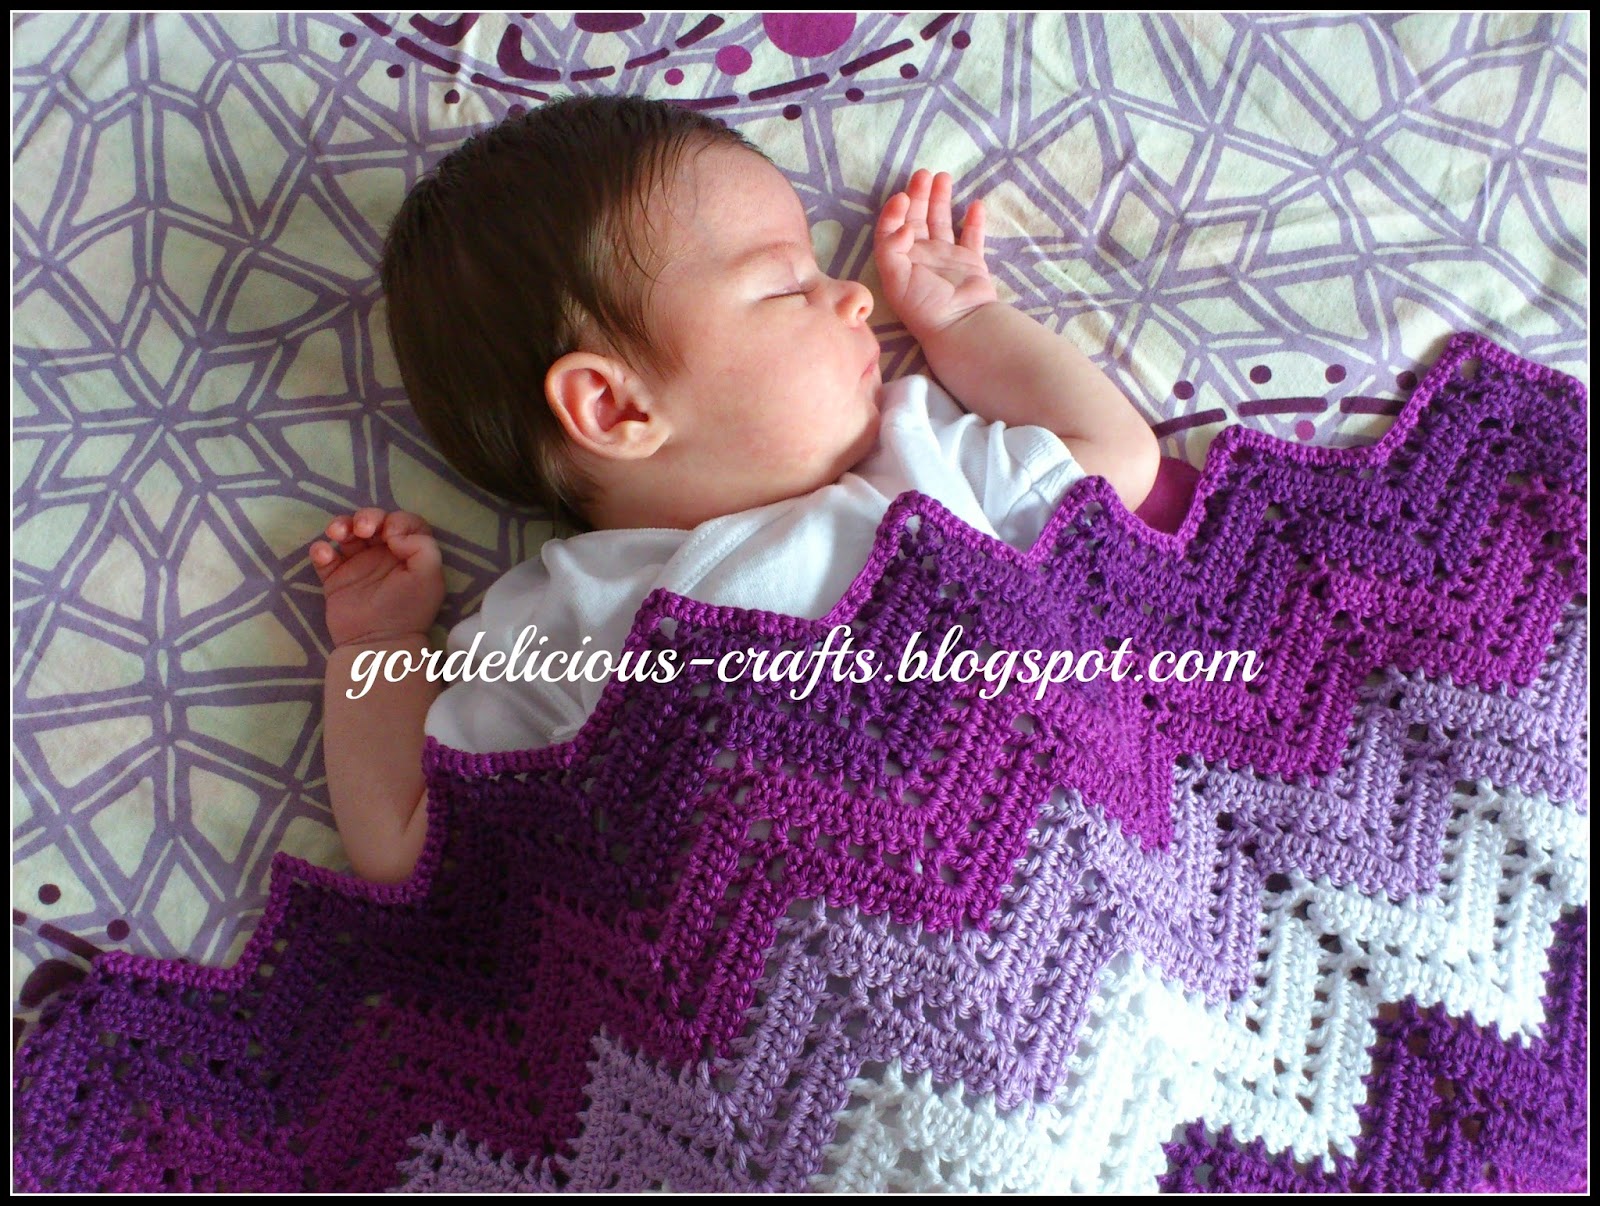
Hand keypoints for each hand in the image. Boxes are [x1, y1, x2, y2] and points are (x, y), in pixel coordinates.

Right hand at [310, 508, 444, 648]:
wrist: (377, 643)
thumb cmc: (407, 609)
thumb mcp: (429, 577)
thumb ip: (422, 546)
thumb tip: (394, 534)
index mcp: (409, 553)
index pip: (404, 523)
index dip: (397, 520)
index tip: (391, 534)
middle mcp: (384, 555)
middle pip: (373, 521)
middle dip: (366, 517)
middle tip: (363, 528)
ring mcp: (357, 565)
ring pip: (346, 532)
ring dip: (340, 525)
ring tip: (337, 534)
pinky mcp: (335, 578)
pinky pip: (324, 556)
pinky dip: (321, 550)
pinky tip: (325, 555)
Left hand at [873, 168, 997, 341]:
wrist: (960, 324)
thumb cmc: (924, 305)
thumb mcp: (896, 278)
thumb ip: (892, 247)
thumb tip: (905, 226)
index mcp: (900, 262)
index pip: (893, 229)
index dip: (895, 211)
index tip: (903, 196)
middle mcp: (922, 258)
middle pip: (917, 219)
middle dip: (919, 195)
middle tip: (923, 173)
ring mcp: (947, 259)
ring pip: (942, 222)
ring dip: (941, 199)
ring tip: (944, 177)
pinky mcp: (971, 263)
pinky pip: (972, 237)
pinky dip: (974, 221)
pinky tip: (975, 205)